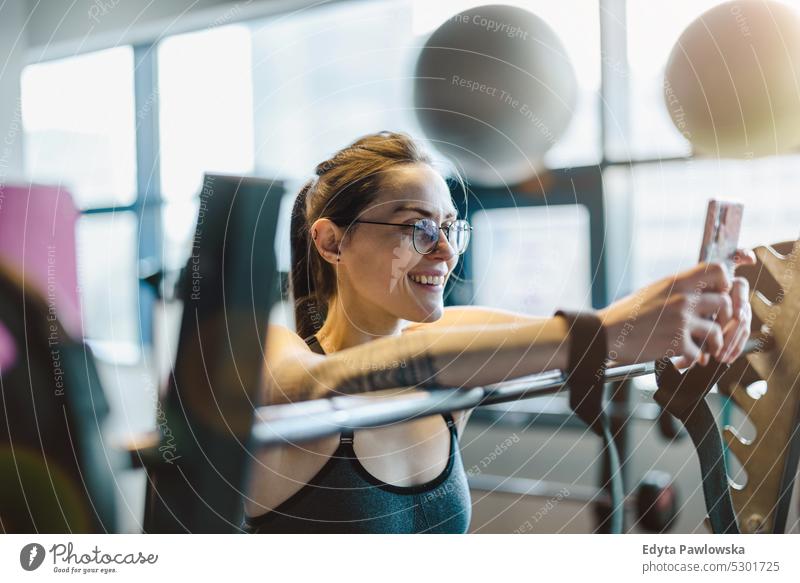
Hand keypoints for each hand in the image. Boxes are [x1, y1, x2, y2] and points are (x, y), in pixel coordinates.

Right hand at [598, 249, 753, 366]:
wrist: (605, 333)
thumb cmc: (625, 314)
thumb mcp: (652, 291)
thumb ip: (676, 290)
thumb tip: (696, 292)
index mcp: (676, 282)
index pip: (716, 269)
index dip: (724, 283)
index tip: (719, 293)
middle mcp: (682, 298)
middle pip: (724, 302)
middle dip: (724, 318)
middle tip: (716, 327)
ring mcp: (681, 321)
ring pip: (716, 331)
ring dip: (713, 343)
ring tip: (707, 349)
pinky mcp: (676, 343)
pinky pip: (698, 354)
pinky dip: (693, 360)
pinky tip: (683, 360)